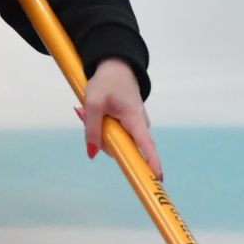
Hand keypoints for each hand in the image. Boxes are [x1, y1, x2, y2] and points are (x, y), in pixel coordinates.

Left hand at [78, 58, 160, 180]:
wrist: (115, 65)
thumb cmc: (107, 81)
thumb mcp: (93, 103)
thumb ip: (92, 129)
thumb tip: (92, 153)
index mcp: (135, 119)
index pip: (146, 145)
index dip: (151, 163)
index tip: (156, 179)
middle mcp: (139, 124)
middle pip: (124, 147)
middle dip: (104, 141)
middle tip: (87, 116)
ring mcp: (134, 124)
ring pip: (117, 141)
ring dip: (101, 132)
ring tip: (90, 111)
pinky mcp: (128, 123)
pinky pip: (115, 134)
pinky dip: (103, 127)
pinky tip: (95, 113)